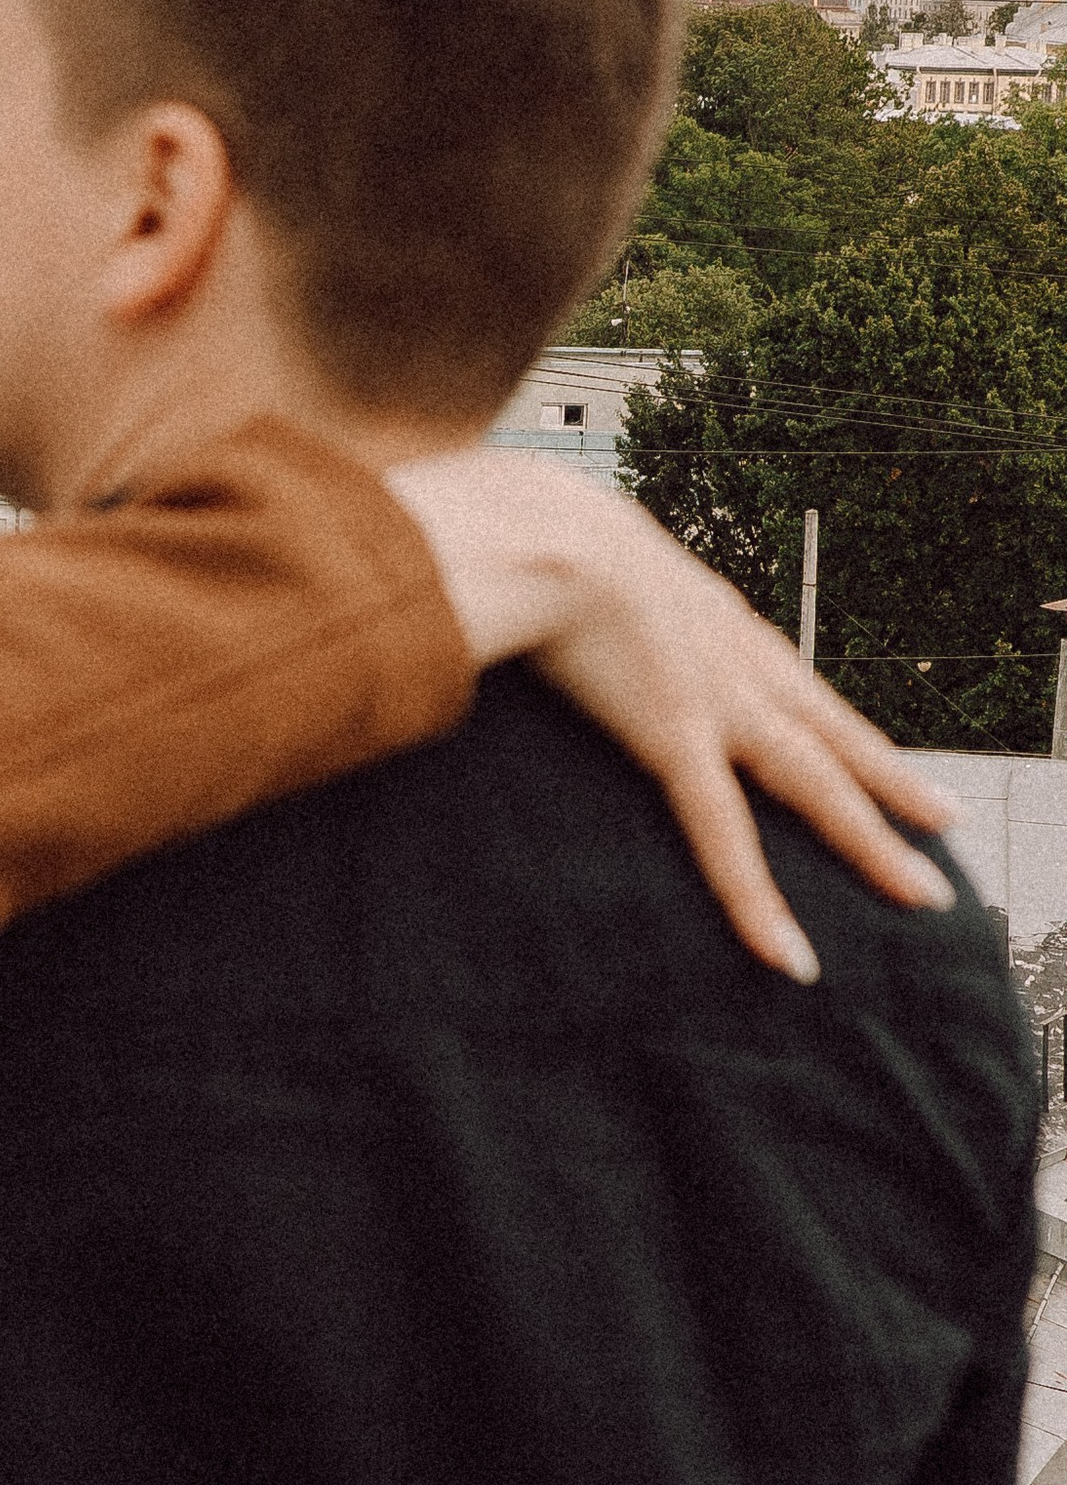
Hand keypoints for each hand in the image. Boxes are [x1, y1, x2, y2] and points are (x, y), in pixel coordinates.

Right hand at [385, 451, 952, 981]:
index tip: (884, 756)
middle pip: (834, 736)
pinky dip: (757, 899)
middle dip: (894, 785)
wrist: (539, 529)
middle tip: (946, 823)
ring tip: (925, 889)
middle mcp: (737, 660)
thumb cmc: (540, 534)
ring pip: (817, 785)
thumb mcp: (587, 558)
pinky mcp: (676, 740)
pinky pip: (724, 836)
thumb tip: (556, 602)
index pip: (799, 686)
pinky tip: (789, 955)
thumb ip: (590, 591)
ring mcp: (718, 701)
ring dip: (874, 840)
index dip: (844, 726)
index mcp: (716, 619)